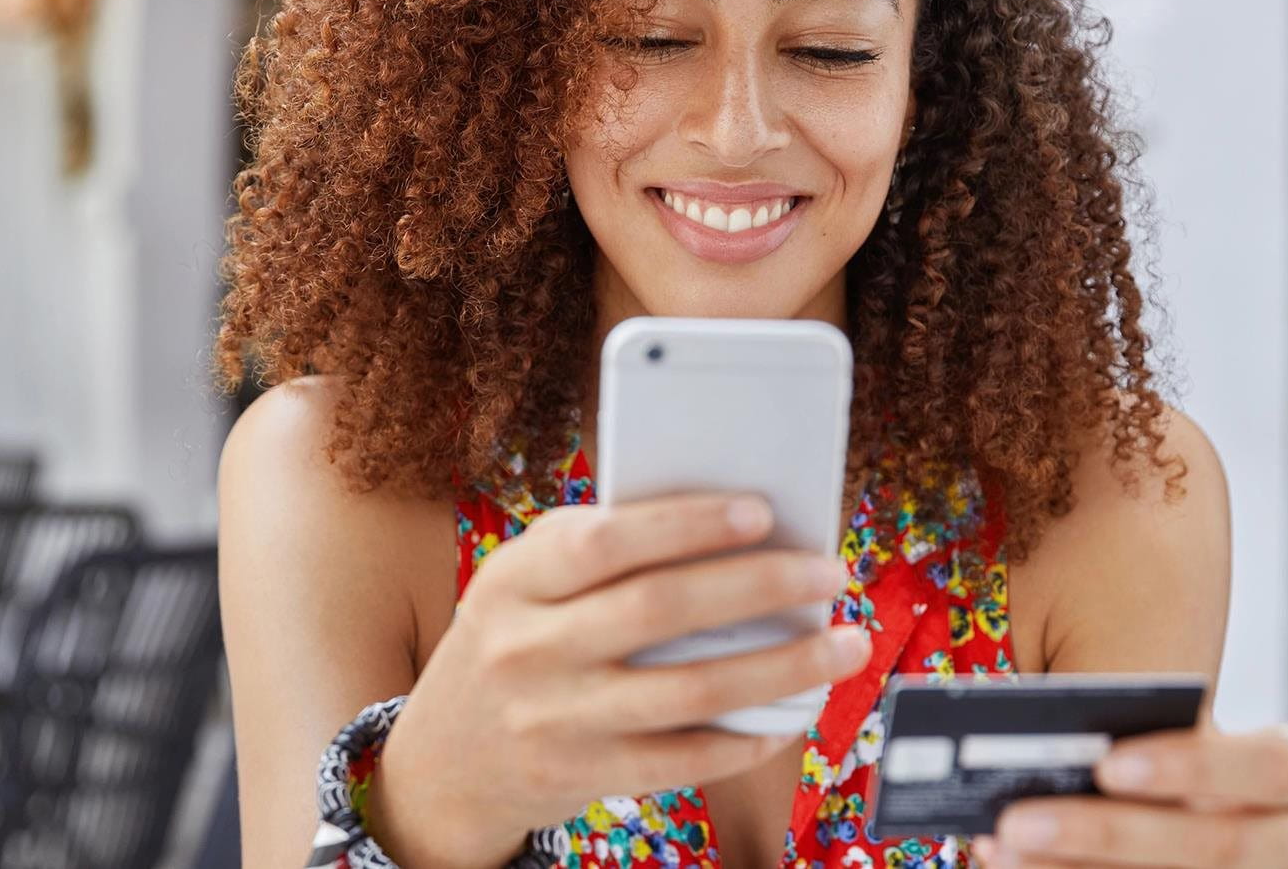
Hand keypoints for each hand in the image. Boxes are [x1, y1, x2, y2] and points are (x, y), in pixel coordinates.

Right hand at [372, 493, 872, 867]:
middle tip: (830, 573)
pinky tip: (788, 716)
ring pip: (689, 690)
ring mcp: (554, 719)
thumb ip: (600, 552)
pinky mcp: (581, 776)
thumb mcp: (525, 586)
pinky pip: (682, 759)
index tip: (762, 511)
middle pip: (660, 609)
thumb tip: (733, 526)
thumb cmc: (514, 645)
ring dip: (782, 667)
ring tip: (843, 645)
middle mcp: (528, 648)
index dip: (687, 524)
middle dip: (760, 586)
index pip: (605, 541)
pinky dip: (745, 737)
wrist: (443, 762)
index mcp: (515, 580)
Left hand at [973, 727, 1287, 868]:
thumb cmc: (1220, 771)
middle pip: (1213, 846)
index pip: (1262, 768)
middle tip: (1018, 819)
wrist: (1272, 829)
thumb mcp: (1210, 747)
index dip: (1187, 766)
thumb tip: (1054, 745)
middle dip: (1108, 834)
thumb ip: (1157, 741)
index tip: (1106, 763)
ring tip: (1002, 851)